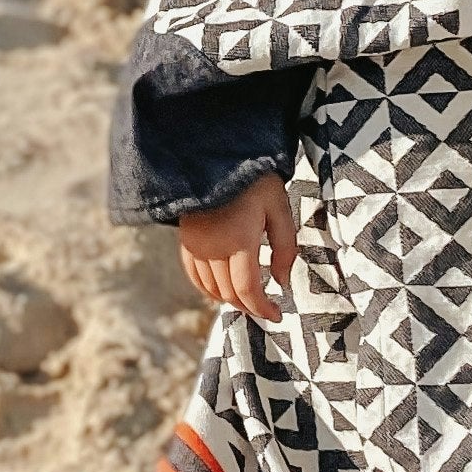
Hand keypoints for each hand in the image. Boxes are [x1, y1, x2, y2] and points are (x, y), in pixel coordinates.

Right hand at [178, 175, 298, 324]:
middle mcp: (212, 248)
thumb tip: (283, 282)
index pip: (248, 290)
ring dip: (230, 300)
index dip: (263, 309)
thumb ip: (286, 248)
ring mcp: (195, 245)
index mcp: (239, 240)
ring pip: (211, 289)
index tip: (278, 315)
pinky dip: (208, 289)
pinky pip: (194, 276)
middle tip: (267, 308)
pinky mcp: (185, 240)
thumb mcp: (280, 208)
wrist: (215, 156)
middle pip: (229, 294)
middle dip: (250, 306)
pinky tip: (222, 290)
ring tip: (249, 299)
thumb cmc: (255, 180)